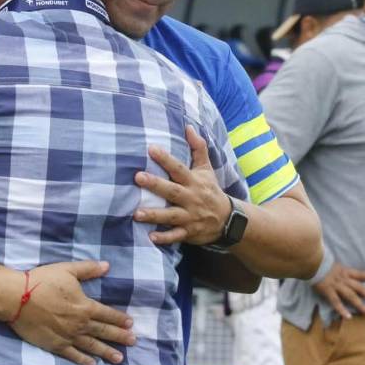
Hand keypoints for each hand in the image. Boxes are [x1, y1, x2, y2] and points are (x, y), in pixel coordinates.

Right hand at [11, 260, 136, 364]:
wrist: (17, 299)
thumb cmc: (42, 281)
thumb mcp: (67, 270)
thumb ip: (88, 269)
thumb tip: (107, 266)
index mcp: (85, 306)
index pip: (107, 314)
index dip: (120, 319)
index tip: (131, 324)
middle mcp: (80, 324)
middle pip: (104, 332)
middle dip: (120, 337)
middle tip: (134, 342)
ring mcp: (68, 336)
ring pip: (92, 346)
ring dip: (107, 352)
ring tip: (119, 359)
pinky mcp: (55, 345)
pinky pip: (73, 355)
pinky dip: (84, 360)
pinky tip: (93, 364)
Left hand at [134, 126, 231, 245]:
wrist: (228, 219)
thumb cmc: (211, 190)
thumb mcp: (206, 168)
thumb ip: (198, 148)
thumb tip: (188, 126)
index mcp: (194, 181)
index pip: (178, 168)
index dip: (166, 159)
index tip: (151, 149)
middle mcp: (191, 198)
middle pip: (172, 191)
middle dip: (155, 184)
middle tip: (137, 177)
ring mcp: (190, 216)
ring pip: (171, 215)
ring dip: (154, 215)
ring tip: (136, 213)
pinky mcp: (189, 232)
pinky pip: (176, 236)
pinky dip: (165, 238)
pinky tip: (151, 237)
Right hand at [312, 262, 364, 318]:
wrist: (311, 262)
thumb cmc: (320, 261)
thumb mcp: (333, 264)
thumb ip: (338, 269)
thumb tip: (341, 270)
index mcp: (345, 271)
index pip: (362, 274)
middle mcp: (344, 279)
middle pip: (360, 288)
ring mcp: (336, 285)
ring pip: (351, 296)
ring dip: (360, 305)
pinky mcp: (328, 291)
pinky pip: (336, 302)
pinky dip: (342, 310)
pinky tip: (348, 317)